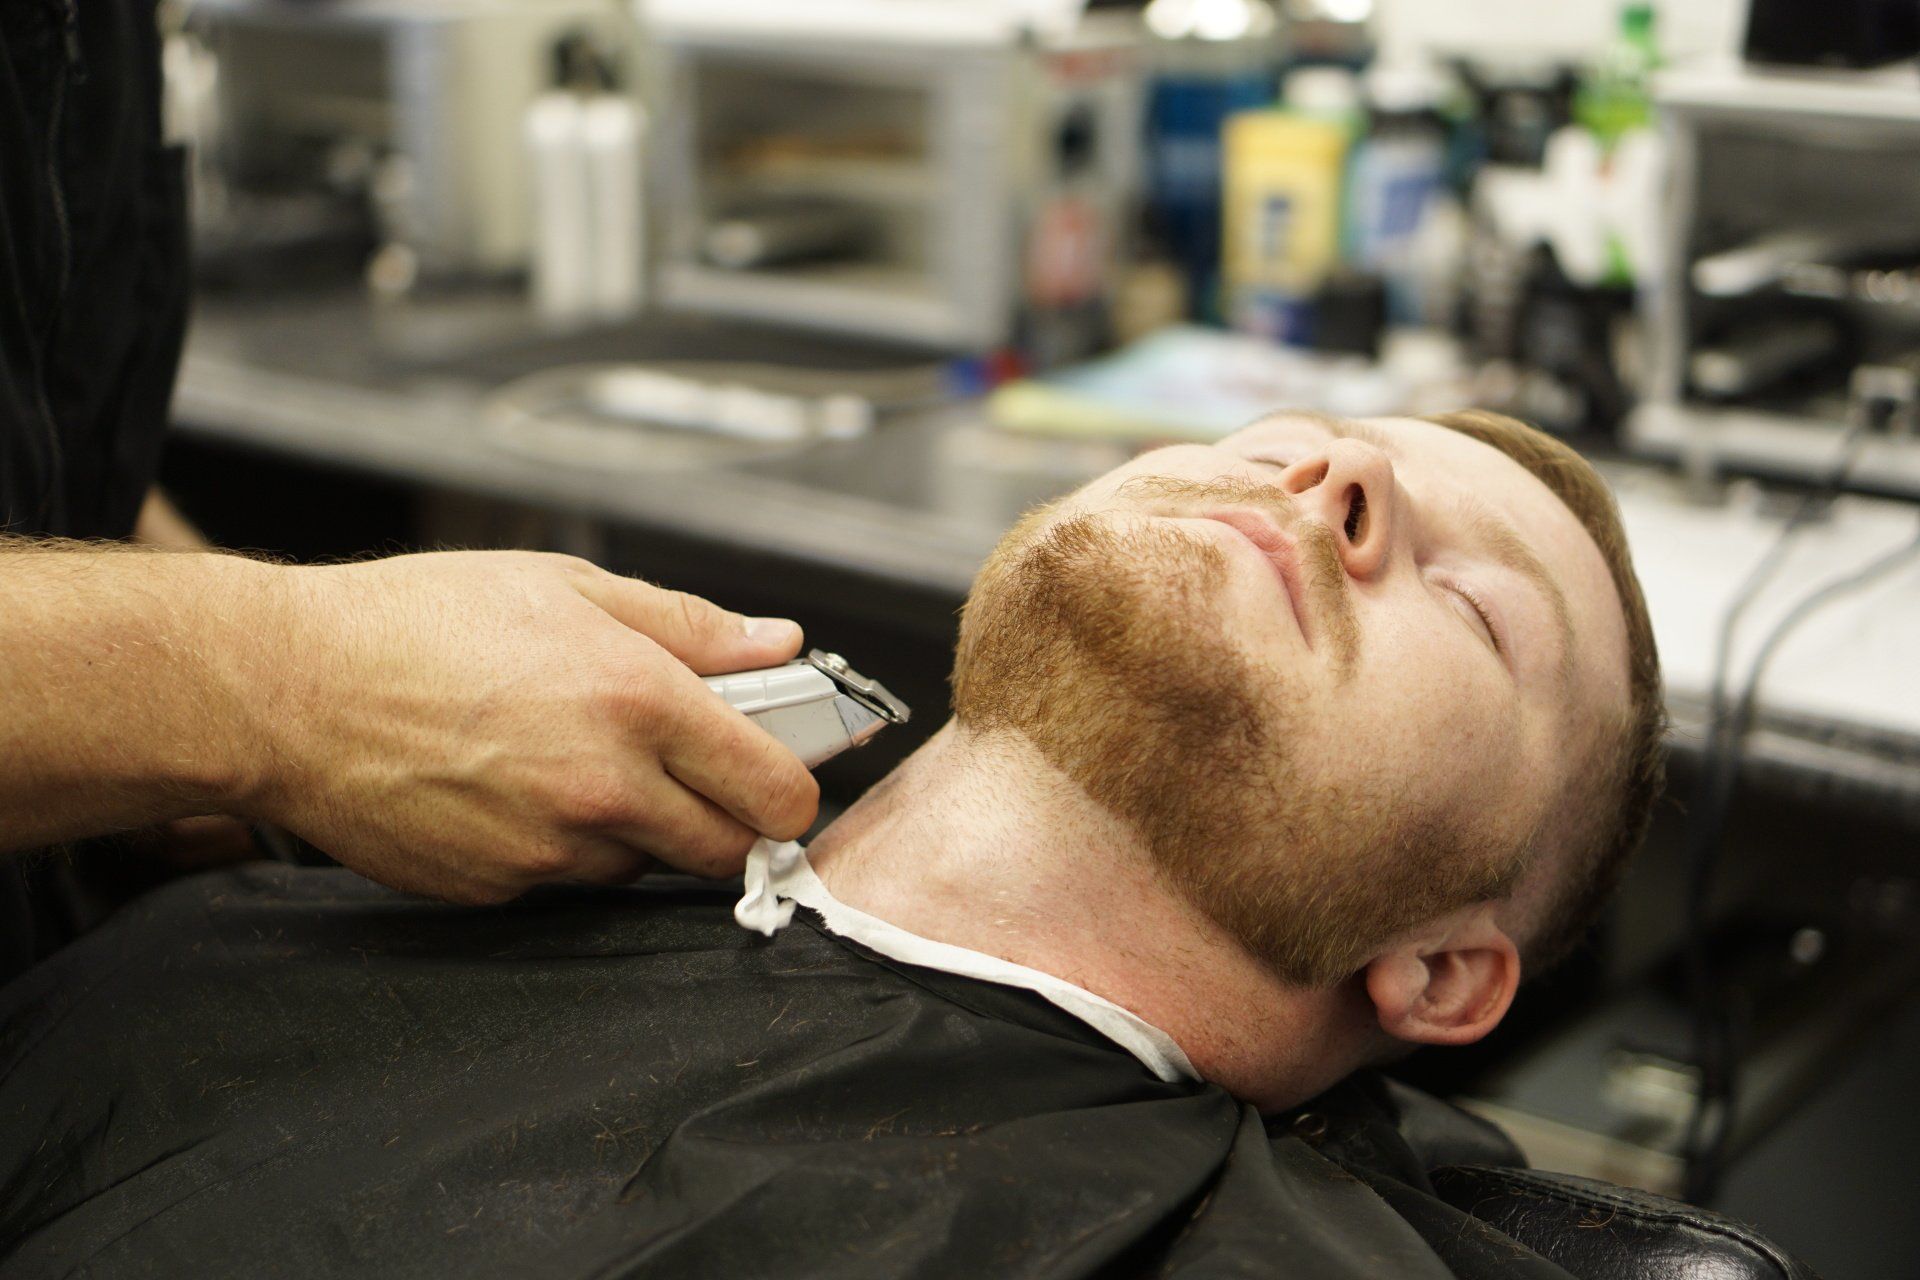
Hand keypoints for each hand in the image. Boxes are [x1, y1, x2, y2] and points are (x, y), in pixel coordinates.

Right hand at [243, 551, 817, 902]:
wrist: (289, 691)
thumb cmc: (420, 623)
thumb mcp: (568, 588)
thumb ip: (691, 627)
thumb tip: (781, 646)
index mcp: (639, 702)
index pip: (778, 791)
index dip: (792, 787)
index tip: (781, 775)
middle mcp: (605, 790)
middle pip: (729, 852)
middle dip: (729, 821)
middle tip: (694, 778)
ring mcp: (549, 851)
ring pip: (644, 867)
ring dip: (639, 831)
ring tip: (573, 762)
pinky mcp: (500, 890)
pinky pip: (568, 882)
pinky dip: (563, 848)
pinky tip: (515, 791)